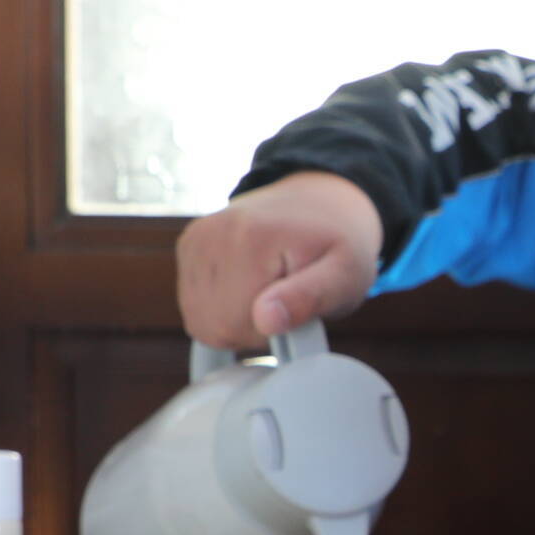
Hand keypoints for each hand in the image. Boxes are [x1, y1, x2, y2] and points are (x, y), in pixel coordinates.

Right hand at [176, 171, 384, 347]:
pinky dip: (221, 307)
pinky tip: (248, 285)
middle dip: (252, 328)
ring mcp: (196, 238)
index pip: (235, 326)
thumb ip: (309, 299)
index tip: (295, 307)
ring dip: (236, 319)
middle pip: (214, 325)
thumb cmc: (338, 242)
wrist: (321, 202)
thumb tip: (266, 320)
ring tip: (270, 291)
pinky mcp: (189, 245)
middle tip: (285, 301)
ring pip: (200, 319)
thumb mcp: (345, 275)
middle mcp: (214, 233)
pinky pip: (193, 305)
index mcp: (251, 238)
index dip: (268, 332)